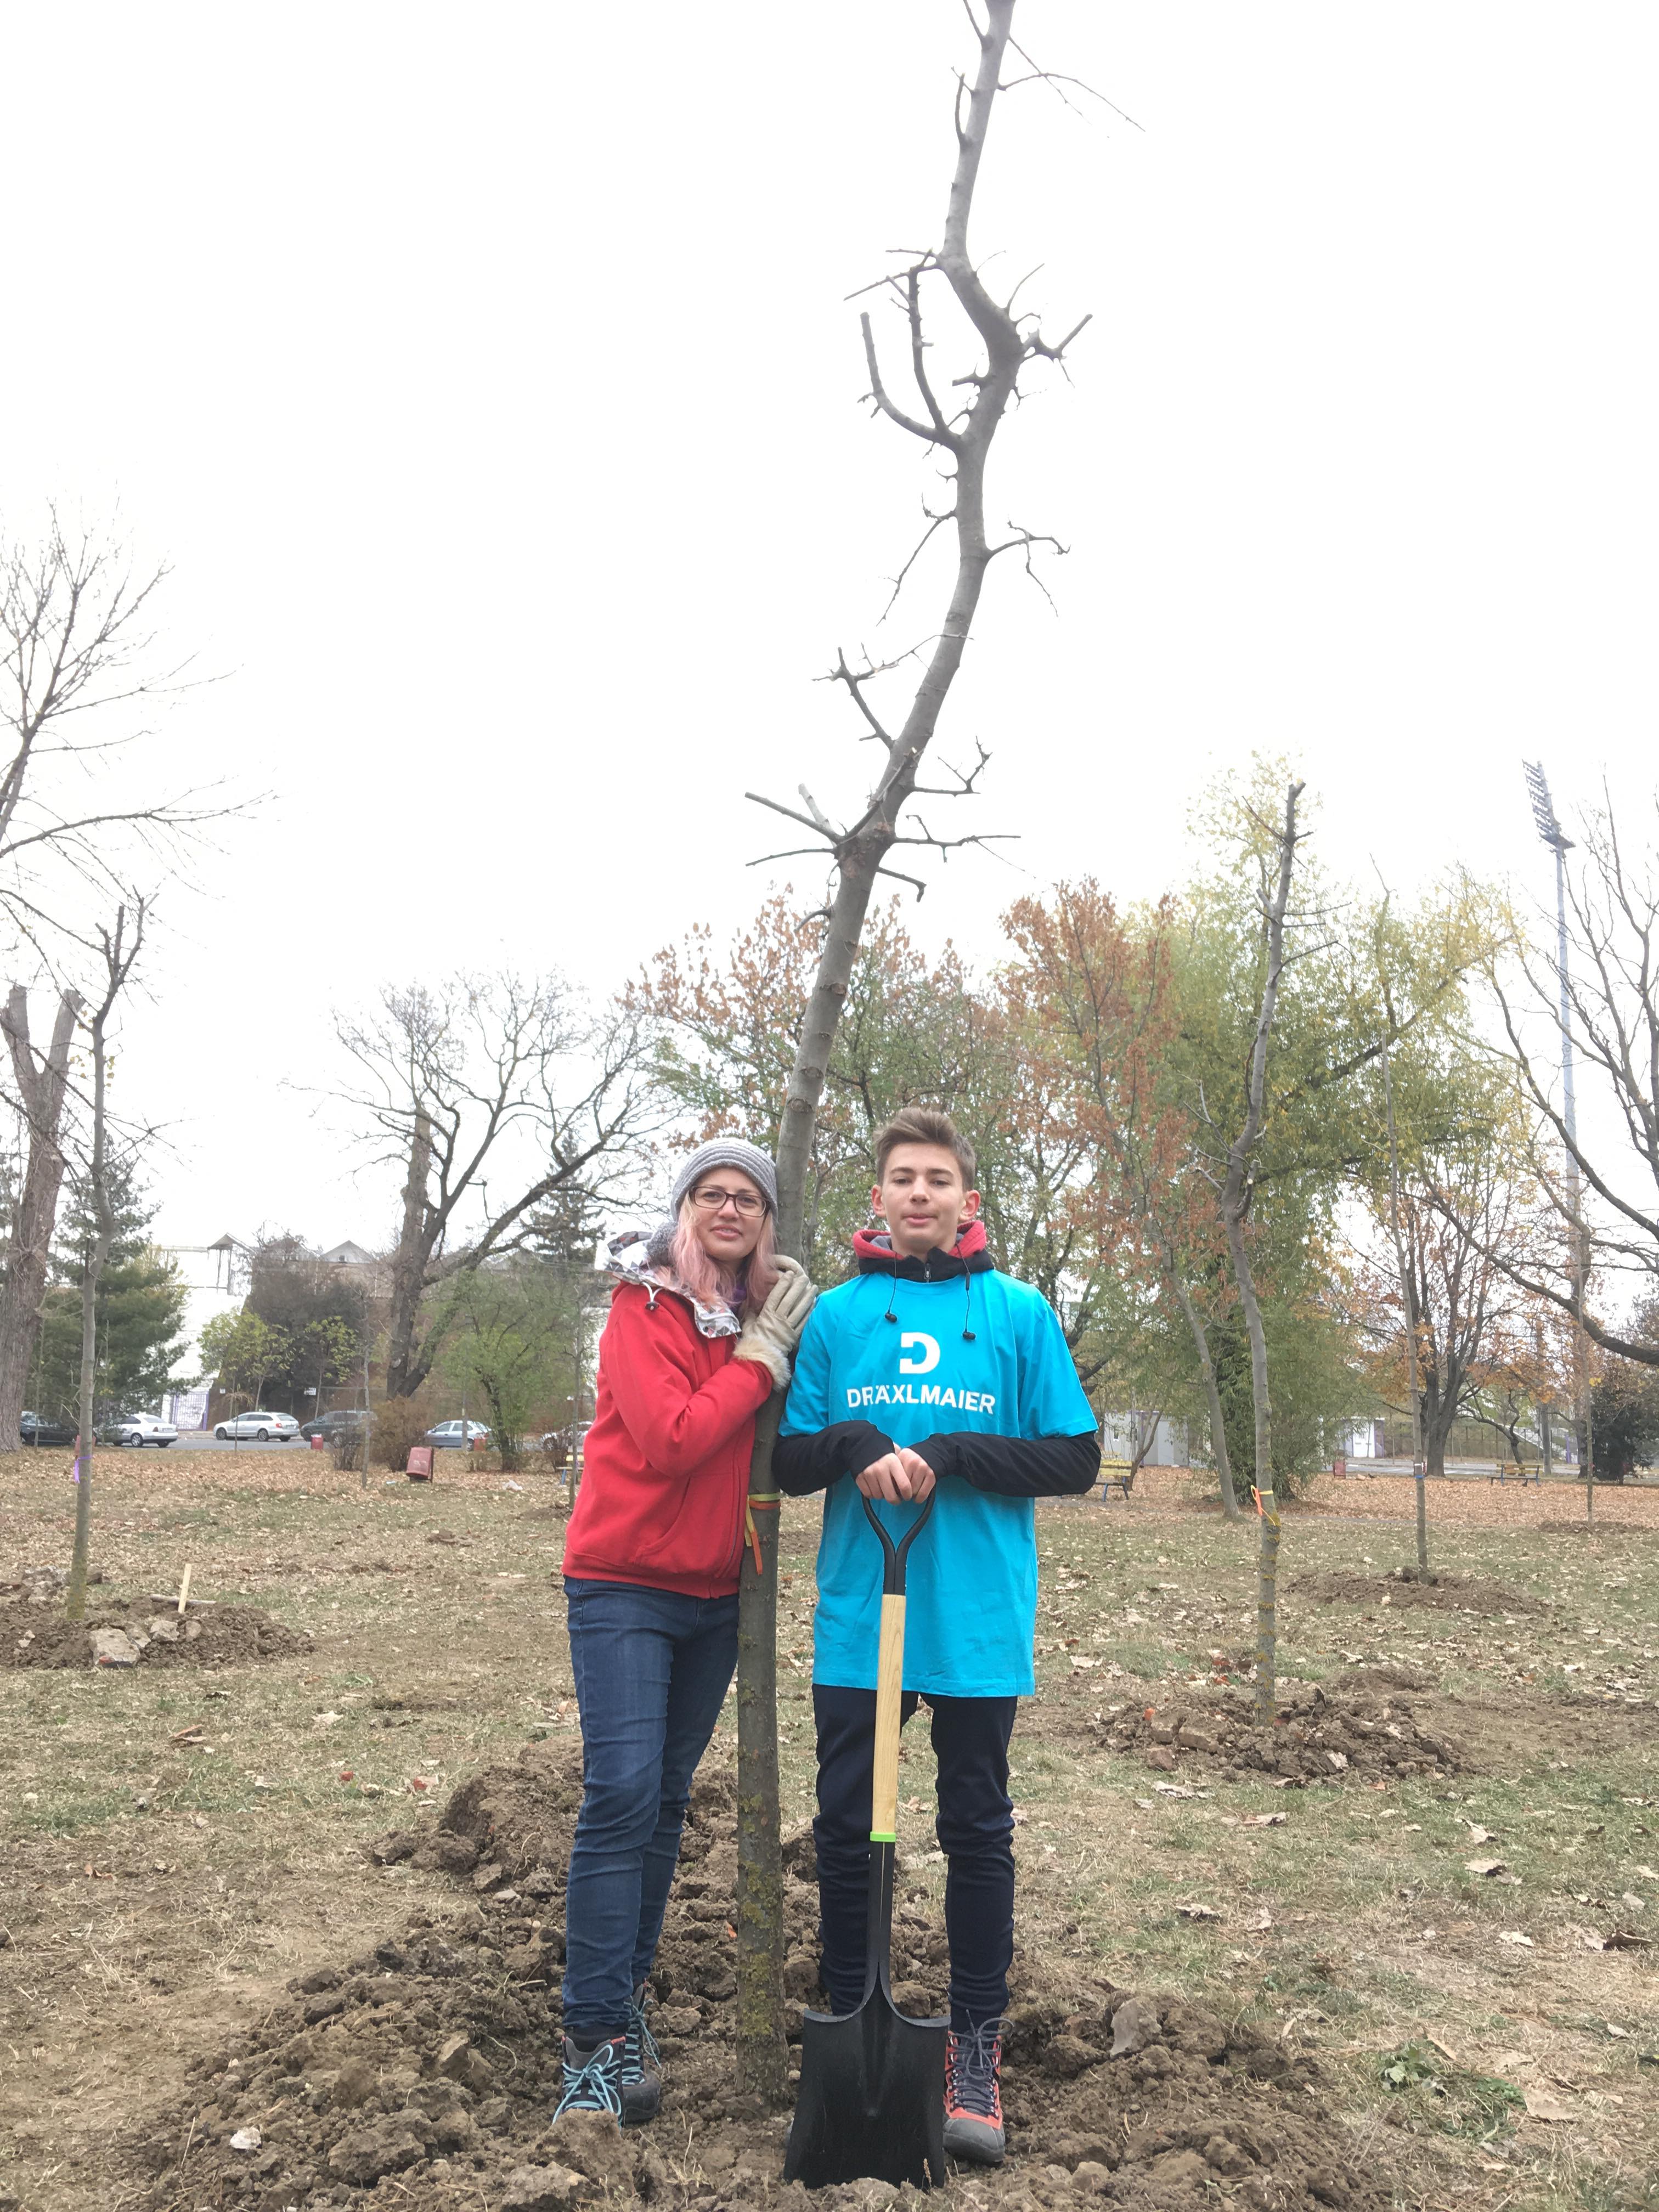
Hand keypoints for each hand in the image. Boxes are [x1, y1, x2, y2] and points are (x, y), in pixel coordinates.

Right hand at [734, 1255, 818, 1391]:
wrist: (760, 1360)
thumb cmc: (752, 1342)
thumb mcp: (748, 1325)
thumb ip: (750, 1313)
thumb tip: (750, 1302)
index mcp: (766, 1315)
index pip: (776, 1296)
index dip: (783, 1284)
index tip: (789, 1275)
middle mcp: (778, 1320)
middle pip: (790, 1300)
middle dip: (798, 1287)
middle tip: (805, 1277)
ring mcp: (787, 1328)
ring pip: (799, 1309)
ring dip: (807, 1297)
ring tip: (813, 1287)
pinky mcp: (794, 1336)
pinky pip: (804, 1322)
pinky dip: (810, 1312)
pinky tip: (815, 1304)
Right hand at [855, 1446, 935, 1503]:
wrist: (861, 1443)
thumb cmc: (882, 1450)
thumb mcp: (895, 1452)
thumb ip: (903, 1464)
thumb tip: (911, 1479)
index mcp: (892, 1462)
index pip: (904, 1486)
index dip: (908, 1494)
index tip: (908, 1495)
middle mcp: (881, 1469)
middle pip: (891, 1496)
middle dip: (896, 1501)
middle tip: (897, 1499)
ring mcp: (869, 1474)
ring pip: (879, 1496)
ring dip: (883, 1496)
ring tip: (885, 1489)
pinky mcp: (859, 1478)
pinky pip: (868, 1494)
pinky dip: (872, 1494)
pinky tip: (876, 1487)